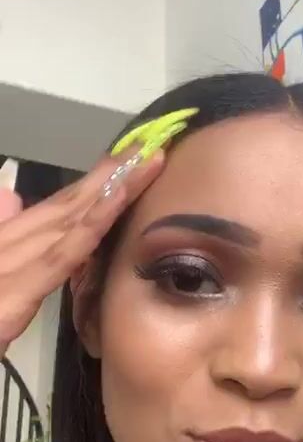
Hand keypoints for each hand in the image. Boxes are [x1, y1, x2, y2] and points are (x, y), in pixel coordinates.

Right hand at [0, 149, 163, 358]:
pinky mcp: (9, 294)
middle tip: (149, 148)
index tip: (128, 161)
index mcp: (2, 245)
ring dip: (108, 190)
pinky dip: (86, 229)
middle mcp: (4, 245)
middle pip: (66, 206)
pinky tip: (111, 208)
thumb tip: (9, 197)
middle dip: (110, 176)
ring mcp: (5, 266)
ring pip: (65, 222)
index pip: (54, 209)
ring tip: (143, 164)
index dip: (92, 182)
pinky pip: (56, 258)